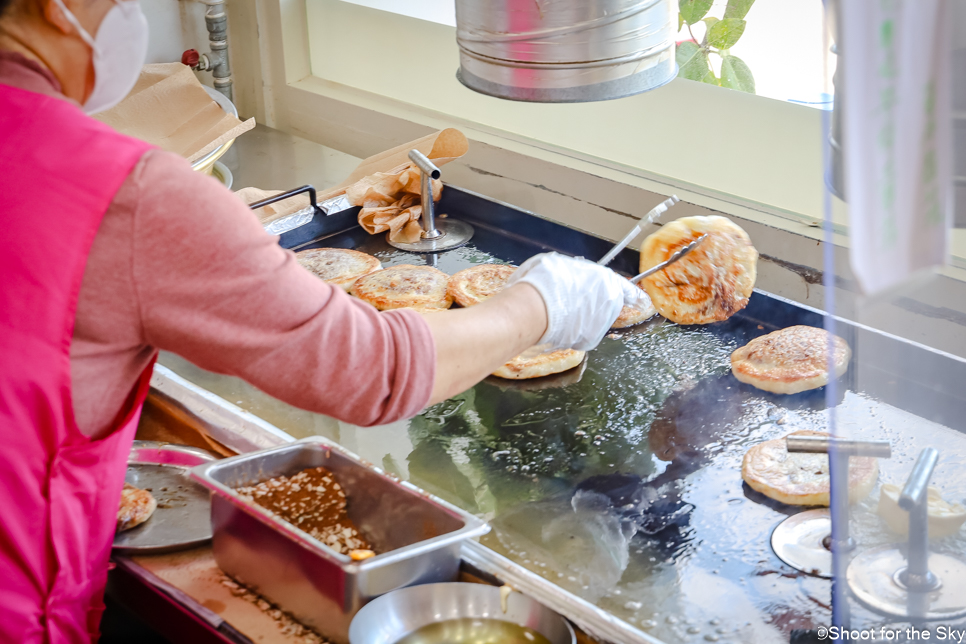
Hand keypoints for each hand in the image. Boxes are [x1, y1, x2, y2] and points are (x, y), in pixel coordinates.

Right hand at [508, 252, 643, 350]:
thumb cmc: (546, 281)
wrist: (536, 307)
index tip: (642, 300)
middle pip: (605, 304)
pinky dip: (571, 331)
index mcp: (606, 280)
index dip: (634, 294)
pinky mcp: (588, 340)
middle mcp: (610, 303)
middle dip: (592, 304)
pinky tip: (557, 324)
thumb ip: (573, 270)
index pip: (628, 289)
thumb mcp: (559, 263)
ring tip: (559, 311)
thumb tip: (567, 273)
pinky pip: (581, 334)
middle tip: (570, 301)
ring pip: (593, 320)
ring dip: (581, 318)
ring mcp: (601, 324)